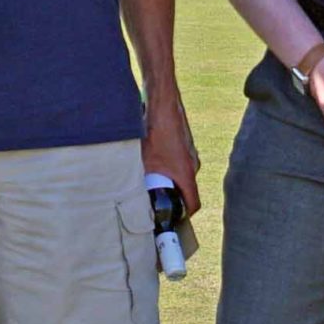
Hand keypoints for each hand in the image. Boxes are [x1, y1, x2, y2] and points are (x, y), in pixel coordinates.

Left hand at [143, 96, 199, 210]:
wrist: (163, 104)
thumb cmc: (156, 131)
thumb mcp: (144, 162)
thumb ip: (139, 181)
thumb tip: (130, 197)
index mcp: (186, 173)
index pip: (194, 204)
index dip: (184, 215)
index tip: (173, 219)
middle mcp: (192, 165)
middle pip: (186, 190)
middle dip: (173, 198)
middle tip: (157, 201)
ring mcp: (190, 154)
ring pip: (181, 175)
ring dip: (169, 180)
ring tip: (152, 179)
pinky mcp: (185, 144)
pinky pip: (179, 162)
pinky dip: (169, 166)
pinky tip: (153, 160)